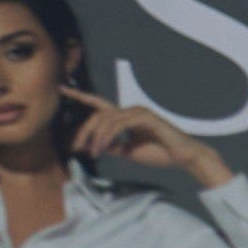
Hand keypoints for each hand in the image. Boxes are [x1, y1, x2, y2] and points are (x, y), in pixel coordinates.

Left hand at [71, 94, 234, 195]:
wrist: (186, 158)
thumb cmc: (162, 154)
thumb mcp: (129, 151)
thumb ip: (112, 146)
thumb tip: (94, 145)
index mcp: (127, 116)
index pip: (99, 105)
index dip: (80, 96)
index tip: (62, 89)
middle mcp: (131, 110)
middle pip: (97, 115)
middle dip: (83, 131)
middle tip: (75, 147)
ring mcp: (138, 112)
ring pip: (106, 119)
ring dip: (95, 137)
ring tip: (91, 152)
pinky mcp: (146, 117)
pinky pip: (118, 124)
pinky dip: (107, 136)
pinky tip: (102, 147)